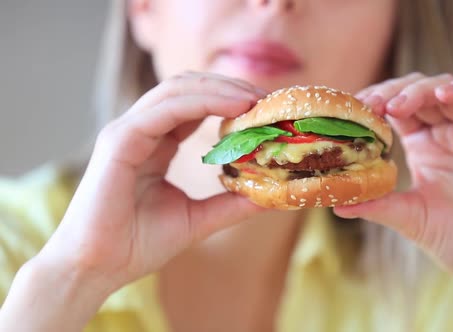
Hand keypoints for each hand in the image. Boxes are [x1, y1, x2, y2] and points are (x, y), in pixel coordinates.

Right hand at [41, 72, 266, 291]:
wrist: (97, 268)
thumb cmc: (137, 244)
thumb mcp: (197, 219)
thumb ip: (230, 204)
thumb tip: (269, 197)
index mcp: (155, 144)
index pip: (194, 106)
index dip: (228, 100)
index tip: (263, 110)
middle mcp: (141, 130)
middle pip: (187, 89)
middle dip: (227, 87)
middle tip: (264, 99)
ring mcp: (127, 131)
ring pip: (177, 90)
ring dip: (220, 88)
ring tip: (254, 99)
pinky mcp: (119, 140)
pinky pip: (166, 109)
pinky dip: (203, 102)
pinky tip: (234, 107)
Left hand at [335, 73, 452, 279]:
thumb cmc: (452, 238)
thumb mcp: (408, 216)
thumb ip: (376, 205)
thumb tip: (335, 202)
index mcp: (424, 144)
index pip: (398, 107)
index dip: (378, 101)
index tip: (357, 108)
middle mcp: (449, 131)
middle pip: (421, 92)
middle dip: (395, 92)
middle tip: (375, 105)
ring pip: (451, 89)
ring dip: (424, 88)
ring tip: (400, 104)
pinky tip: (445, 94)